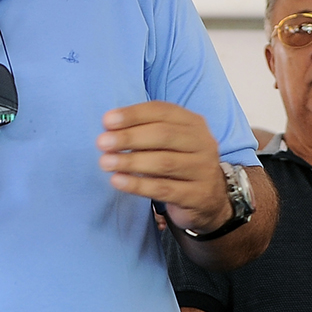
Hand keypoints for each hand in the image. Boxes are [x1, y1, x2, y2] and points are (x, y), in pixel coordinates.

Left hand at [97, 101, 230, 233]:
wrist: (209, 200)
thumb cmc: (178, 162)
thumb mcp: (169, 141)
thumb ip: (145, 131)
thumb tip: (109, 128)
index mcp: (193, 122)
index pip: (161, 111)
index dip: (133, 114)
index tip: (106, 121)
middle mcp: (202, 143)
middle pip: (163, 135)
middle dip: (129, 137)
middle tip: (102, 143)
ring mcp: (203, 170)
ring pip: (163, 162)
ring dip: (130, 161)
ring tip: (105, 163)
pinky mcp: (198, 196)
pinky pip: (164, 189)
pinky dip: (138, 185)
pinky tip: (118, 181)